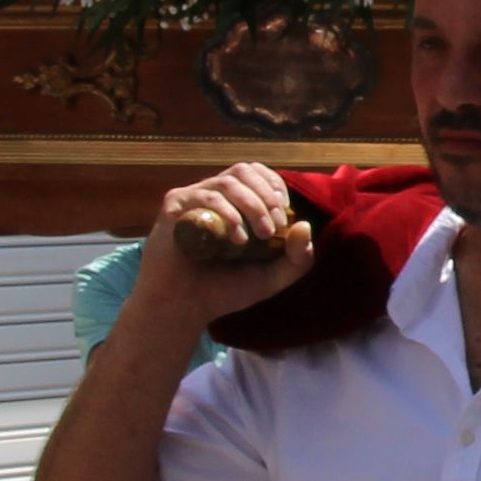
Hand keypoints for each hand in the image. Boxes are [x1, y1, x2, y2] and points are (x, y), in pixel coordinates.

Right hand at [141, 165, 311, 326]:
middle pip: (245, 171)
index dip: (275, 187)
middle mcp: (213, 196)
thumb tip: (306, 225)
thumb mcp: (271, 278)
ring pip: (228, 182)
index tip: (285, 216)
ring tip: (260, 234)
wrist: (182, 309)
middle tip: (275, 227)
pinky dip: (227, 213)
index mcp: (234, 204)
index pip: (258, 175)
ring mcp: (192, 199)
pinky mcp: (174, 207)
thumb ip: (297, 258)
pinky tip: (236, 240)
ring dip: (252, 204)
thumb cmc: (222, 291)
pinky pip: (205, 197)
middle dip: (266, 196)